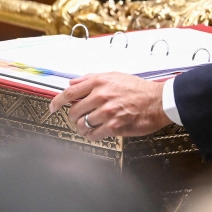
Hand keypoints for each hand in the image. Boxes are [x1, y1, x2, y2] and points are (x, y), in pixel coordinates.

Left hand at [48, 72, 169, 139]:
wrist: (159, 101)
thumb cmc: (139, 89)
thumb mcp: (115, 76)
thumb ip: (91, 78)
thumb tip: (73, 82)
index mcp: (99, 82)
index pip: (70, 92)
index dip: (57, 101)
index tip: (52, 107)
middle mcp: (101, 96)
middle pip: (74, 111)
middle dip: (73, 117)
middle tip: (78, 119)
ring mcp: (107, 112)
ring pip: (82, 124)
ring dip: (82, 128)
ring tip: (88, 127)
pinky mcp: (114, 126)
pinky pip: (94, 135)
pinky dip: (91, 136)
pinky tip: (96, 133)